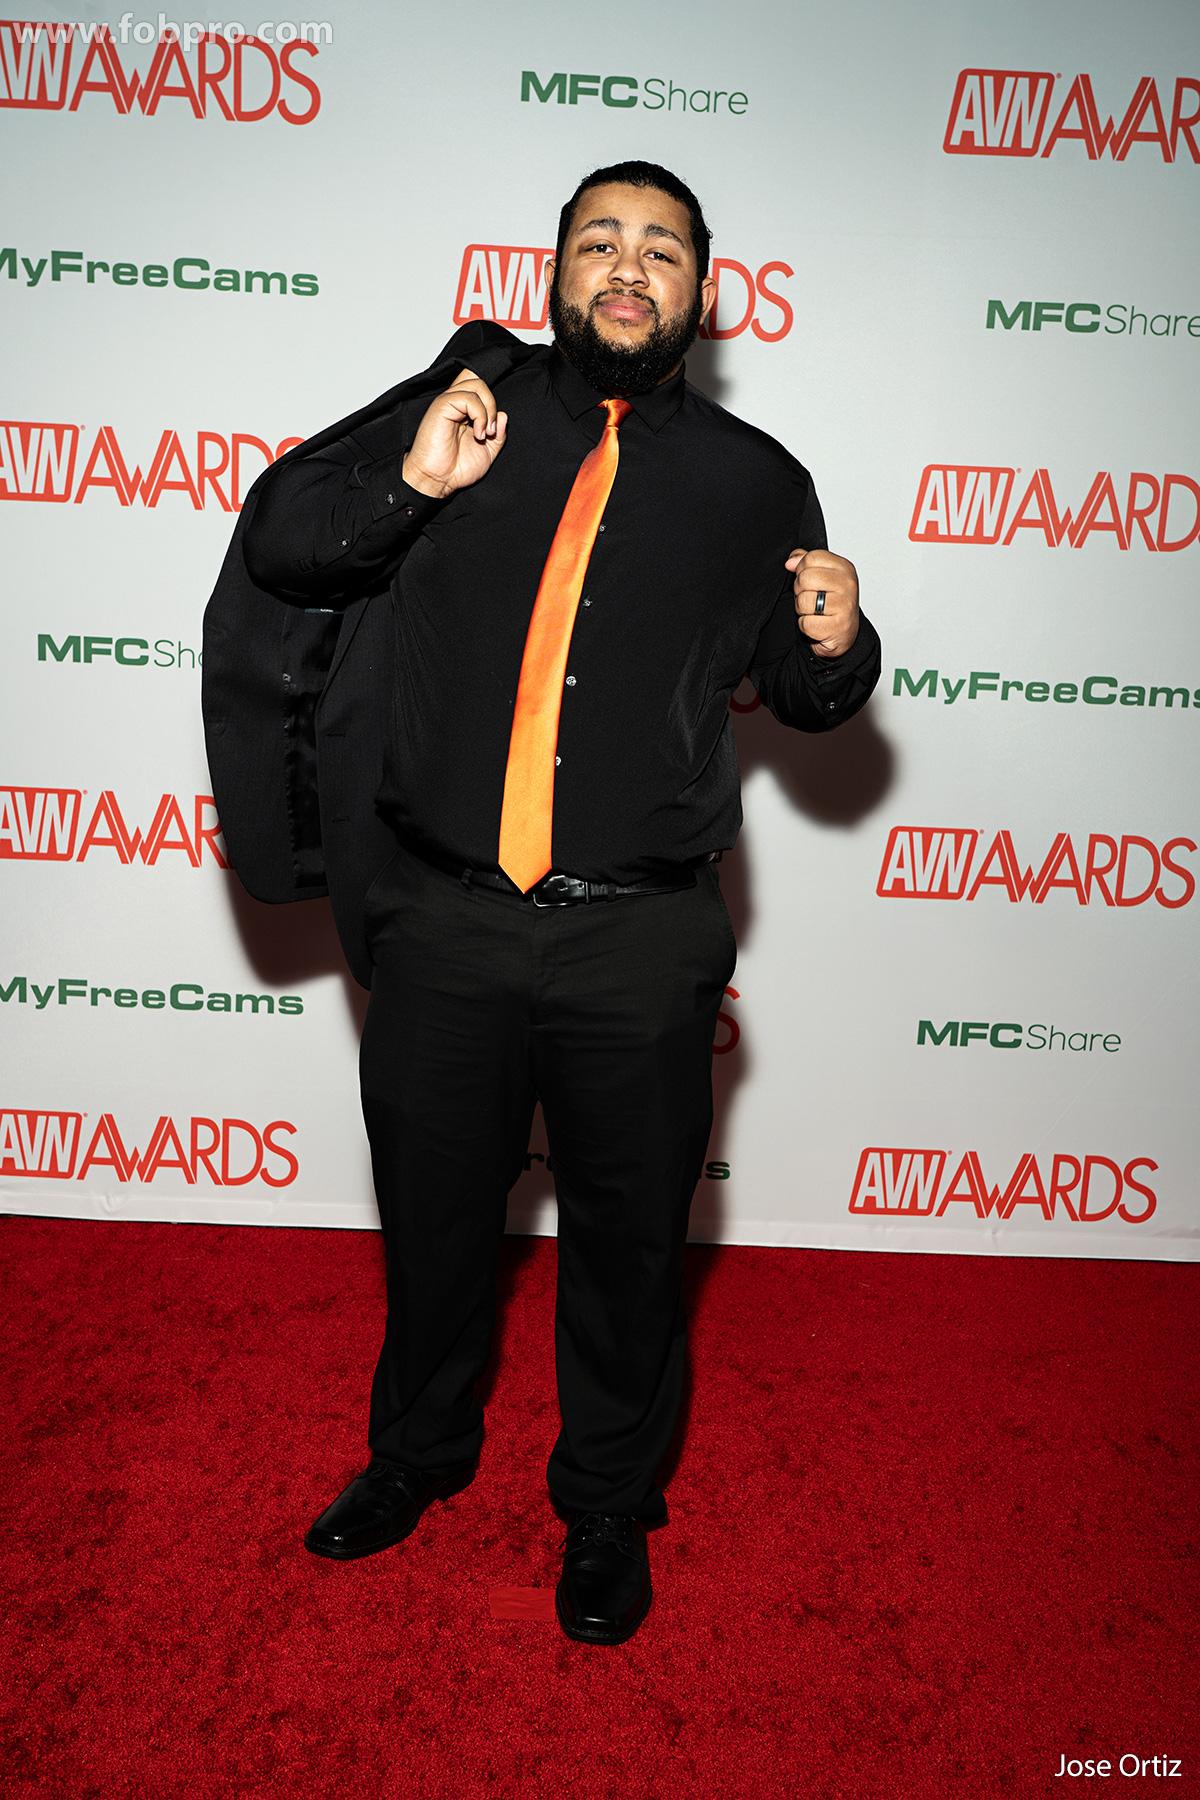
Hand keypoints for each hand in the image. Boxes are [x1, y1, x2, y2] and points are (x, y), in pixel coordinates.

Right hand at [402, 368, 507, 499]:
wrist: (439, 481)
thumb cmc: (456, 469)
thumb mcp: (488, 452)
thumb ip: (499, 435)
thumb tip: (503, 415)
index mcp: (463, 410)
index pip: (478, 385)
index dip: (490, 396)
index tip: (494, 424)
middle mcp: (455, 403)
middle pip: (479, 379)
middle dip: (492, 403)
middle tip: (491, 430)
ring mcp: (448, 402)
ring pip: (477, 384)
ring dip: (489, 409)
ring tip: (485, 433)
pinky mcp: (442, 406)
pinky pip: (469, 397)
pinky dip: (480, 415)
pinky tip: (478, 434)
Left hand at [785, 547, 859, 657]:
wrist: (843, 634)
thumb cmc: (831, 604)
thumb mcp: (821, 577)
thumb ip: (805, 563)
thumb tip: (790, 562)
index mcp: (844, 568)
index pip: (811, 558)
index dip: (802, 570)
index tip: (810, 581)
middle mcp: (847, 584)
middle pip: (805, 578)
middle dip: (800, 591)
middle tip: (811, 599)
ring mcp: (844, 605)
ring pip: (803, 601)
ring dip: (802, 610)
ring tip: (814, 612)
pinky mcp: (837, 626)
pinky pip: (806, 623)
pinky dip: (805, 626)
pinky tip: (817, 624)